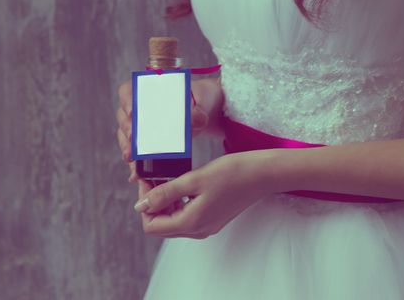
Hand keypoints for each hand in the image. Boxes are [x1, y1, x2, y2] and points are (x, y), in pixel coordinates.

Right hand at [116, 79, 213, 182]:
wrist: (204, 111)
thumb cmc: (200, 100)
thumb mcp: (202, 103)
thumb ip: (198, 111)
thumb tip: (194, 120)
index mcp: (148, 90)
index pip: (127, 91)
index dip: (126, 101)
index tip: (132, 112)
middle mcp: (139, 108)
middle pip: (124, 118)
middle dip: (127, 131)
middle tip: (133, 140)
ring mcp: (141, 127)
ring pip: (126, 138)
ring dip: (127, 149)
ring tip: (131, 160)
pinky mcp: (147, 143)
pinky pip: (137, 154)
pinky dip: (136, 164)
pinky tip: (136, 175)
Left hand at [133, 151, 272, 238]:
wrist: (262, 174)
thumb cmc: (232, 173)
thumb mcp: (193, 180)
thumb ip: (165, 193)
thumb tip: (141, 206)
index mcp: (191, 223)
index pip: (151, 225)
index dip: (144, 204)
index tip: (146, 181)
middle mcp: (197, 230)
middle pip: (161, 224)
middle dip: (152, 203)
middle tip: (153, 177)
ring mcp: (206, 225)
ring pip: (173, 220)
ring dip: (165, 201)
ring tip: (166, 177)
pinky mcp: (212, 218)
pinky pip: (186, 215)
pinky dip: (178, 201)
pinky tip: (181, 183)